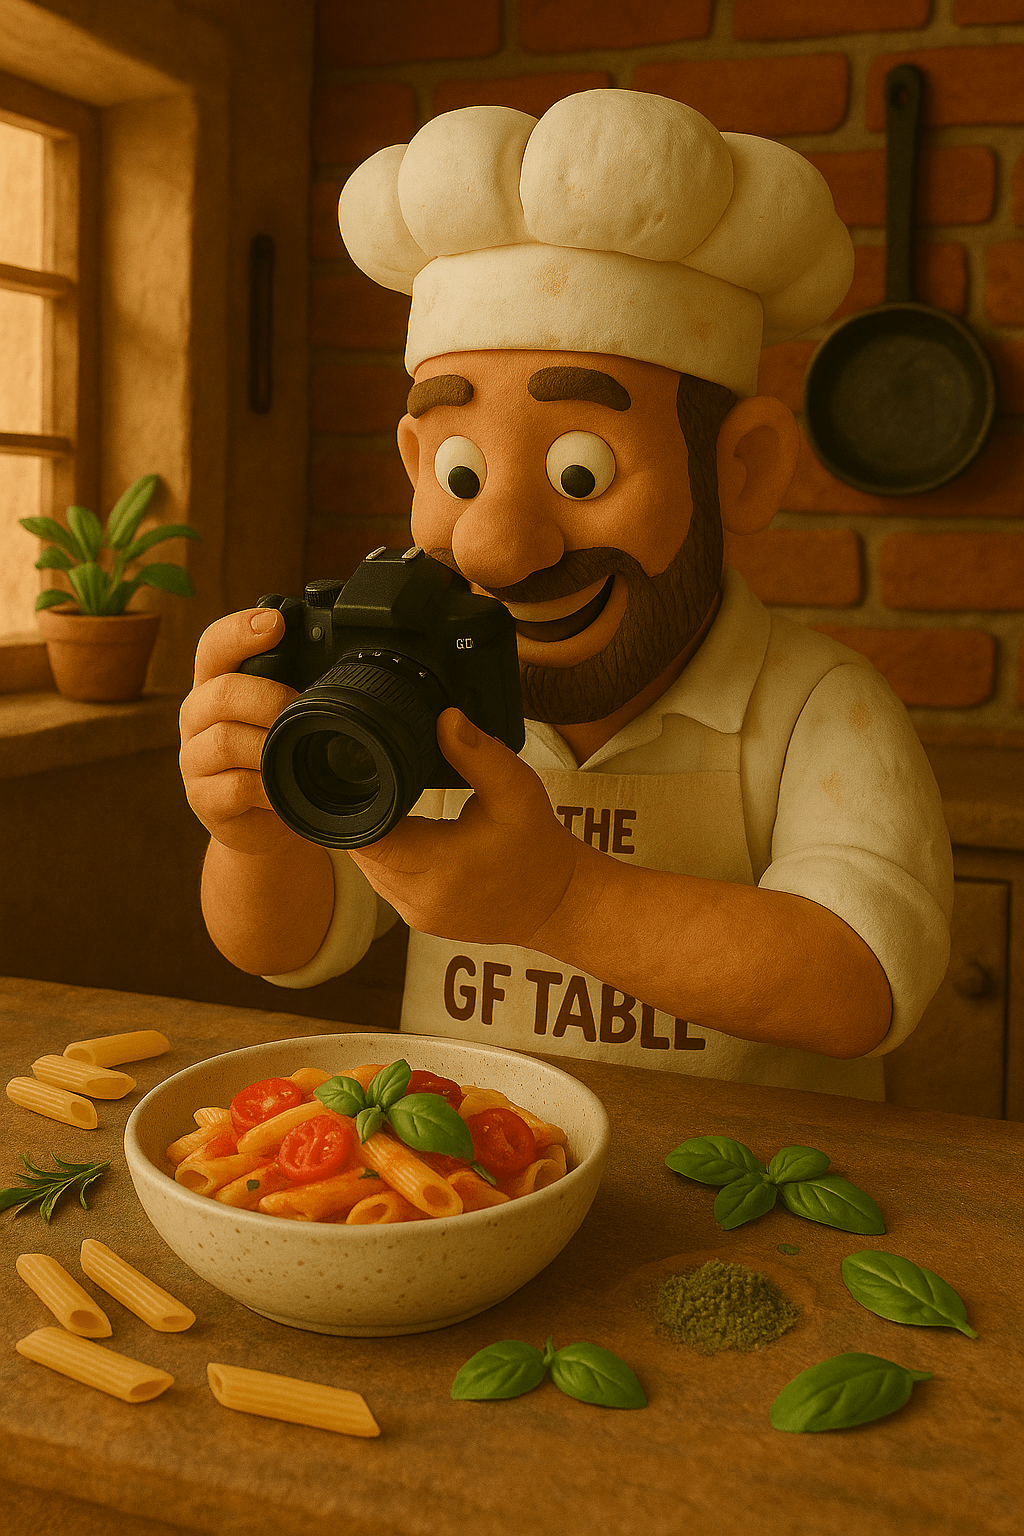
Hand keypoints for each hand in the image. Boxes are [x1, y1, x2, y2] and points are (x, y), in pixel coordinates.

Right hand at [179, 608, 299, 855]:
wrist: (265, 825)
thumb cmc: (277, 759)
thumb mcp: (285, 716)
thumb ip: (296, 685)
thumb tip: (346, 662)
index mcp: (217, 684)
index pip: (214, 645)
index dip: (240, 630)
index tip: (275, 621)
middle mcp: (198, 716)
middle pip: (221, 692)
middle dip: (270, 697)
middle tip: (301, 708)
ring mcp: (195, 759)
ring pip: (226, 739)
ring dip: (268, 743)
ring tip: (295, 749)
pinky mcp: (203, 798)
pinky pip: (235, 787)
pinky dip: (268, 787)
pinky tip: (283, 788)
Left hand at [348, 709, 584, 948]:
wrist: (557, 902)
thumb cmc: (536, 846)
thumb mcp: (516, 791)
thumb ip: (477, 753)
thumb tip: (445, 718)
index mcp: (438, 867)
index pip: (366, 838)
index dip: (354, 804)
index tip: (363, 776)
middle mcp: (419, 899)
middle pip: (361, 850)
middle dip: (367, 813)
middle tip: (384, 781)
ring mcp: (416, 914)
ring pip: (369, 868)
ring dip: (378, 837)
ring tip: (397, 805)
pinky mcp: (419, 919)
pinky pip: (386, 882)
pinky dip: (391, 857)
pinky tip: (409, 835)